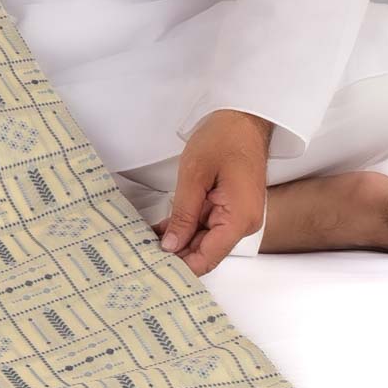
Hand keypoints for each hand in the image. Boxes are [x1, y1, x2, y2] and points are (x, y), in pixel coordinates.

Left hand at [155, 109, 271, 275]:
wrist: (243, 117)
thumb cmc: (224, 138)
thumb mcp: (194, 176)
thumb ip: (183, 215)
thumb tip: (172, 246)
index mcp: (239, 218)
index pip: (208, 258)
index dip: (182, 267)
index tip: (156, 270)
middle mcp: (242, 223)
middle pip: (206, 252)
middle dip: (176, 255)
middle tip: (144, 256)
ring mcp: (237, 216)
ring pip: (203, 240)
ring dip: (178, 241)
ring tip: (147, 243)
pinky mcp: (230, 208)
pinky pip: (206, 226)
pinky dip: (185, 228)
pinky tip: (162, 230)